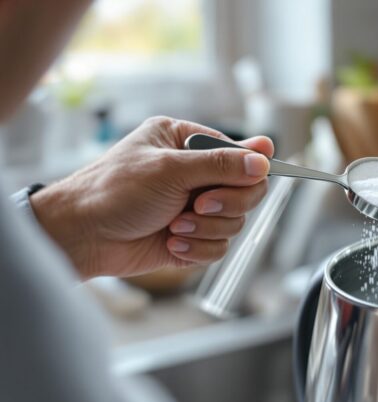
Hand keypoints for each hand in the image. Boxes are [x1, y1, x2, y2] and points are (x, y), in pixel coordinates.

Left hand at [30, 116, 273, 278]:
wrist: (82, 236)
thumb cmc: (114, 191)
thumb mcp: (170, 169)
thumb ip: (220, 165)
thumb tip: (262, 161)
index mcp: (186, 142)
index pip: (239, 154)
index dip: (251, 168)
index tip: (258, 176)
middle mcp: (193, 173)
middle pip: (246, 190)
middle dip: (225, 204)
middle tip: (199, 204)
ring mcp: (193, 206)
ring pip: (234, 222)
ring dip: (205, 228)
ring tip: (174, 226)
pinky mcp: (190, 236)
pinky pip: (218, 247)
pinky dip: (197, 249)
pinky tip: (171, 243)